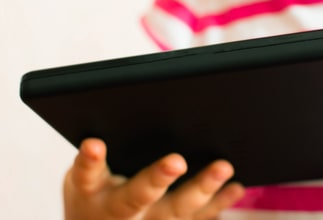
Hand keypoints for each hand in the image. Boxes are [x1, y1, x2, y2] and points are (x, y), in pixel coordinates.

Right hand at [64, 138, 244, 219]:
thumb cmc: (93, 188)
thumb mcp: (86, 174)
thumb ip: (99, 156)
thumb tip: (124, 112)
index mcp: (91, 192)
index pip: (87, 174)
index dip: (90, 161)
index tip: (93, 144)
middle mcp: (117, 210)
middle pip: (137, 195)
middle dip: (157, 178)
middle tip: (177, 161)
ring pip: (174, 210)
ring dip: (201, 188)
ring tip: (223, 167)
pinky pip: (195, 217)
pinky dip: (217, 203)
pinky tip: (235, 187)